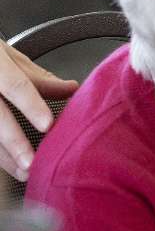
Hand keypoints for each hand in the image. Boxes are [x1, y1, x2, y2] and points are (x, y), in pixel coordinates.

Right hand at [0, 42, 76, 180]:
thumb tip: (71, 89)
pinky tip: (7, 165)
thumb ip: (38, 77)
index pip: (16, 84)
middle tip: (32, 162)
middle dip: (13, 141)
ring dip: (3, 155)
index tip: (47, 125)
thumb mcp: (10, 58)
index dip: (31, 105)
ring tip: (23, 171)